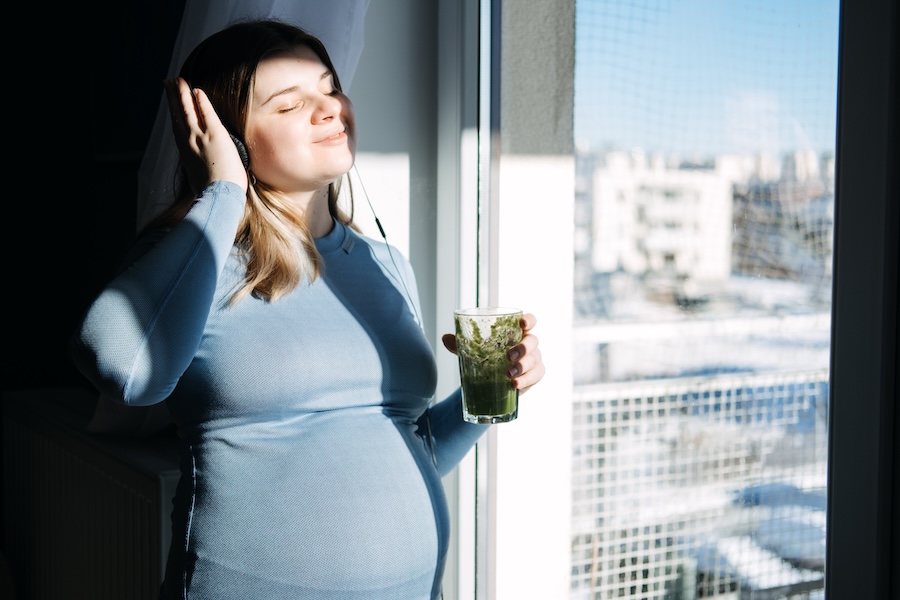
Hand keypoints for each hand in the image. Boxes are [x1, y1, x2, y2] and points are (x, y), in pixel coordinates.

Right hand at [164, 77, 248, 194]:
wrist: (218, 197)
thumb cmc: (213, 193)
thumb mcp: (199, 180)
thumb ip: (198, 170)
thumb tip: (200, 173)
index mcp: (185, 153)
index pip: (178, 129)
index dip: (174, 114)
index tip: (171, 105)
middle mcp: (188, 143)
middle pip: (177, 115)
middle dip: (173, 97)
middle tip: (168, 83)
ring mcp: (199, 137)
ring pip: (187, 110)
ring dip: (182, 93)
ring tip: (178, 80)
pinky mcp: (215, 134)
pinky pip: (206, 113)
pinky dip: (200, 101)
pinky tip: (197, 90)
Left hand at [441, 312, 544, 393]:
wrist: (492, 381)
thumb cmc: (487, 358)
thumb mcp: (472, 350)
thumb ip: (460, 343)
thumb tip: (445, 338)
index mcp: (516, 331)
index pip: (530, 321)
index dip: (529, 320)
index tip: (522, 324)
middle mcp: (528, 343)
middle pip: (533, 340)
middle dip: (524, 348)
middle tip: (508, 356)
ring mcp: (533, 359)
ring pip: (535, 359)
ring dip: (523, 366)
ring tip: (509, 375)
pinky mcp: (534, 375)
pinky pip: (536, 375)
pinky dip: (526, 380)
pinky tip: (515, 384)